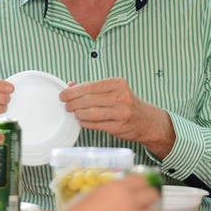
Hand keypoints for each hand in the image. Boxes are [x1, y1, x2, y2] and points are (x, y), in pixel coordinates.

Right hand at [55, 175, 160, 210]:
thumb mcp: (90, 196)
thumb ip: (106, 194)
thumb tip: (112, 196)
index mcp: (118, 188)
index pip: (140, 180)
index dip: (140, 184)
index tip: (138, 188)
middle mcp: (130, 201)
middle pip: (152, 195)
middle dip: (149, 198)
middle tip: (142, 204)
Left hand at [60, 78, 174, 155]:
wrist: (146, 120)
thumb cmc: (127, 103)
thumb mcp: (113, 90)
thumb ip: (92, 87)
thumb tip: (70, 85)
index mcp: (118, 84)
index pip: (89, 86)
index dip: (73, 91)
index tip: (64, 95)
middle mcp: (121, 97)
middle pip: (88, 100)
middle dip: (73, 103)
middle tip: (67, 105)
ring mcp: (121, 113)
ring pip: (91, 113)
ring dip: (78, 113)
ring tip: (74, 113)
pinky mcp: (119, 127)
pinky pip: (96, 124)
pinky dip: (86, 123)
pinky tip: (82, 120)